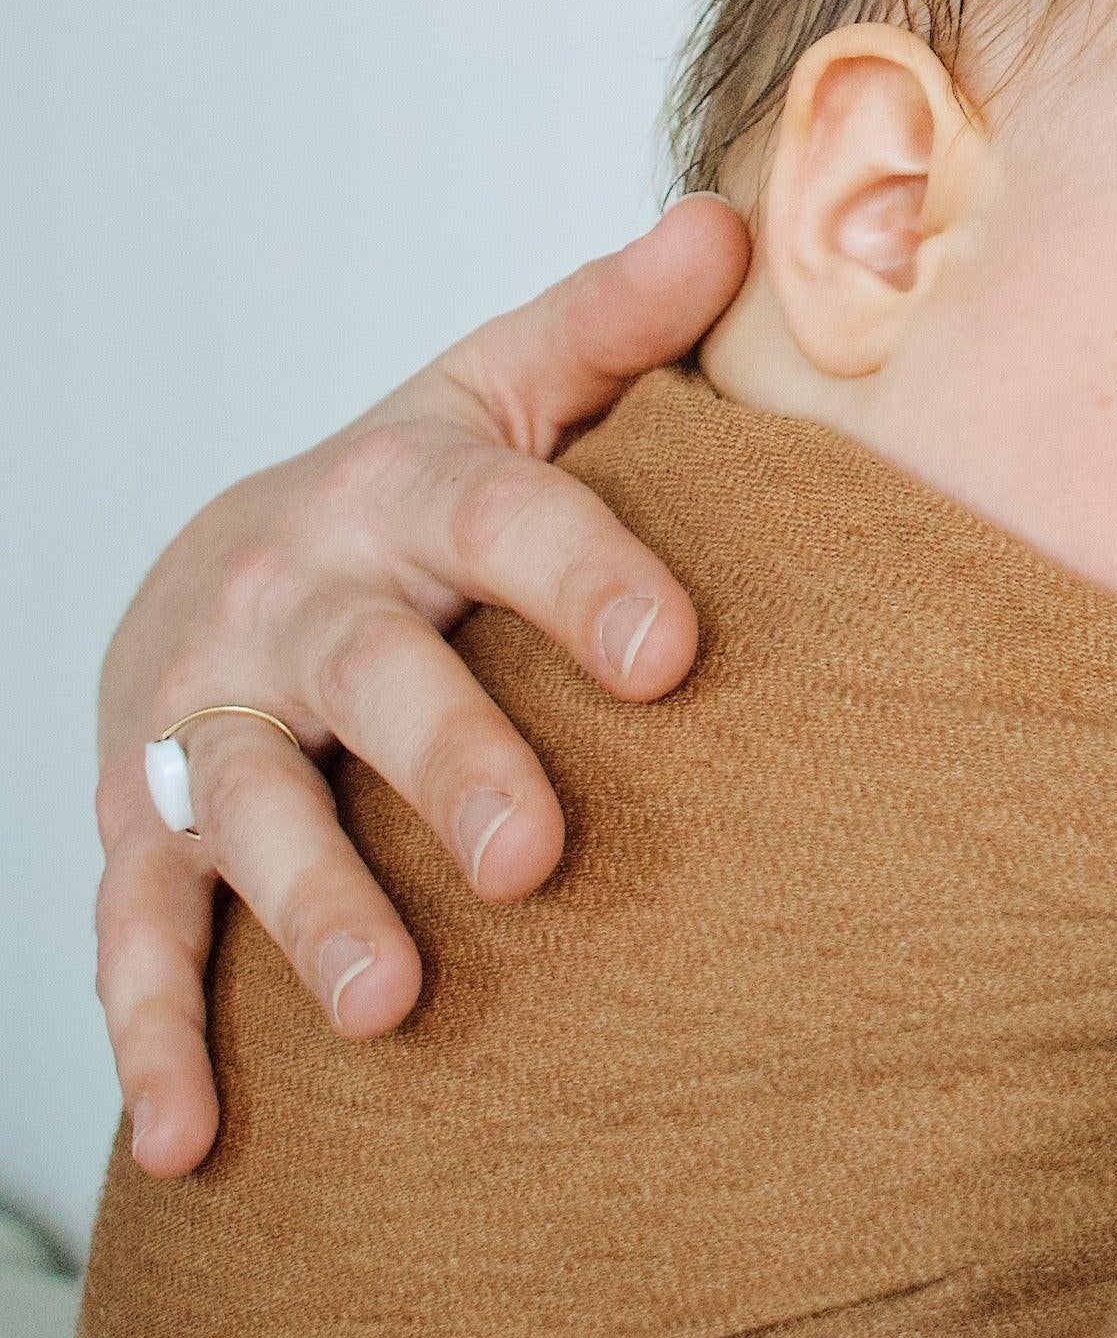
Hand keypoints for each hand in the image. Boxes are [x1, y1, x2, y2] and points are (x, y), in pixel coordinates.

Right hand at [94, 195, 750, 1175]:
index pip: (506, 516)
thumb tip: (732, 227)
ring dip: (311, 907)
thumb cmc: (420, 482)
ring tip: (388, 1002)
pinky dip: (156, 1032)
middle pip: (376, 675)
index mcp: (407, 486)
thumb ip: (619, 321)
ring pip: (251, 808)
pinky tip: (198, 1134)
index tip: (672, 652)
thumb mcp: (510, 383)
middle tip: (540, 856)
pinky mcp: (142, 817)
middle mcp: (301, 595)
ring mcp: (213, 713)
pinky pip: (138, 926)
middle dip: (452, 763)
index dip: (585, 578)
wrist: (231, 550)